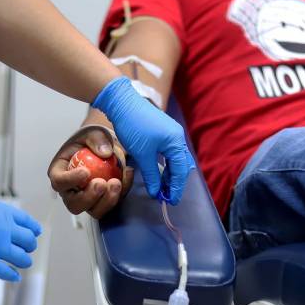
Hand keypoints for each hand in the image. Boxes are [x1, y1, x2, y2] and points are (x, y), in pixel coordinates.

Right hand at [0, 195, 41, 280]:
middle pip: (28, 240)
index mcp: (3, 212)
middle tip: (28, 248)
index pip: (27, 222)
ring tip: (24, 262)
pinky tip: (15, 276)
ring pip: (21, 258)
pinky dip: (12, 275)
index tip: (35, 232)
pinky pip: (6, 272)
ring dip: (24, 261)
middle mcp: (4, 229)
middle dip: (30, 245)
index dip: (33, 228)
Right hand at [48, 126, 133, 218]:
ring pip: (94, 211)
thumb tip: (105, 153)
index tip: (85, 172)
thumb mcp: (91, 133)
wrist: (104, 147)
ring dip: (107, 201)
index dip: (70, 180)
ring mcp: (87, 199)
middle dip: (89, 197)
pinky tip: (128, 175)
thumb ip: (96, 140)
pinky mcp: (103, 201)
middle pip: (74, 204)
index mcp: (60, 172)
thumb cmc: (90, 140)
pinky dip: (122, 193)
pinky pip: (112, 204)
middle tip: (101, 183)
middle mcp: (71, 190)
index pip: (59, 181)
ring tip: (117, 183)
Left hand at [92, 77, 192, 203]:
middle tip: (167, 196)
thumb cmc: (134, 127)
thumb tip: (157, 192)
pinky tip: (158, 172)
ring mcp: (171, 134)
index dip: (177, 188)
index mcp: (176, 142)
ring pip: (176, 159)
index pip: (181, 171)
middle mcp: (177, 138)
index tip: (171, 201)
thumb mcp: (142, 154)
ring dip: (170, 174)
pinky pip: (169, 153)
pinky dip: (165, 165)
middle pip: (182, 165)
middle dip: (175, 182)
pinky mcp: (163, 132)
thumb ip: (151, 174)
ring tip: (162, 187)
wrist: (123, 102)